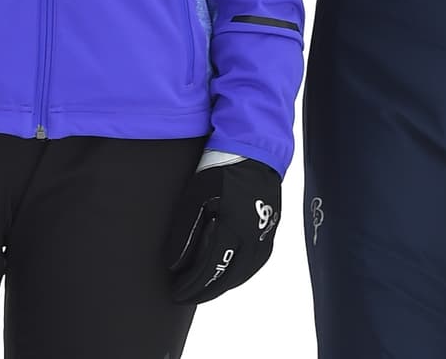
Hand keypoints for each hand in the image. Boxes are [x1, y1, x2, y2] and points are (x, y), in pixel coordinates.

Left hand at [164, 157, 281, 304]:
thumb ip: (186, 232)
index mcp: (233, 227)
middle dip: (205, 290)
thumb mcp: (196, 195)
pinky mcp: (270, 231)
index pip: (210, 268)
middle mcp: (253, 237)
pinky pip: (254, 263)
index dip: (191, 284)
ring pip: (243, 274)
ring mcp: (265, 235)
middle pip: (228, 277)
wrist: (254, 150)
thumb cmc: (221, 167)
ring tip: (203, 289)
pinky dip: (238, 274)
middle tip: (186, 296)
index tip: (175, 291)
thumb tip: (176, 265)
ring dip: (222, 285)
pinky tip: (227, 273)